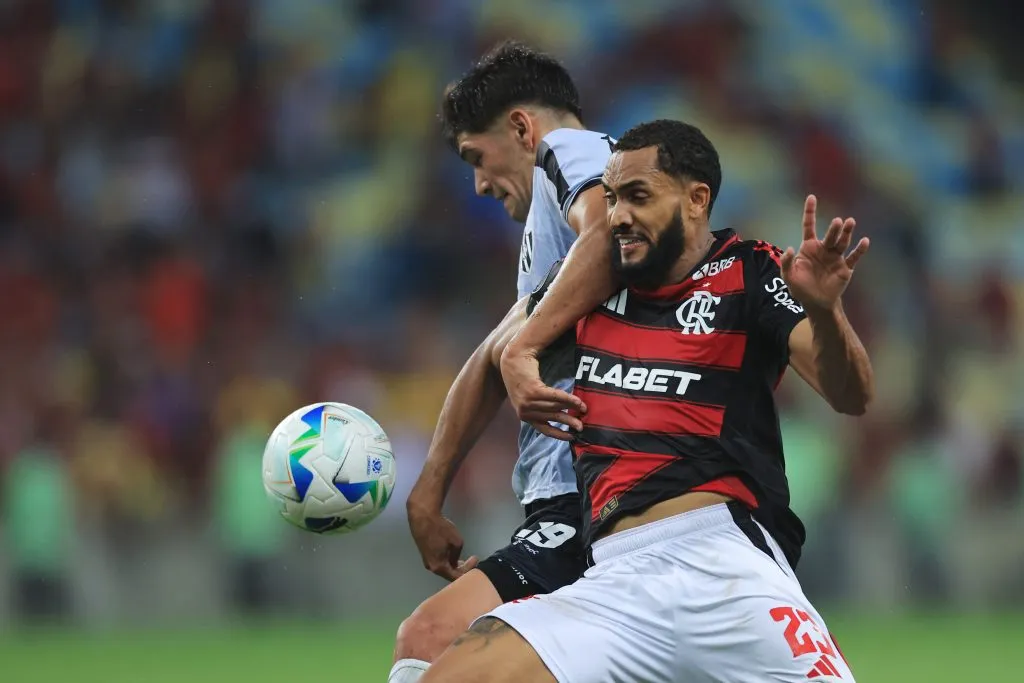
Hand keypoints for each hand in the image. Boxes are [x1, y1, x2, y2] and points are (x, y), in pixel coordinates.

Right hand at [408, 502, 477, 581]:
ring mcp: (427, 561)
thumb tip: (455, 561)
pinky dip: (447, 560)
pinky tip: (452, 554)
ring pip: (443, 568)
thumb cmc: (441, 529)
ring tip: (464, 559)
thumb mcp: (457, 542)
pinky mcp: (425, 554)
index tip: (476, 560)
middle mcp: (431, 567)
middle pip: (449, 574)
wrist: (423, 517)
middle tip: (471, 561)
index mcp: (439, 567)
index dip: (468, 570)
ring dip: (454, 565)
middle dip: (462, 569)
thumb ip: (457, 556)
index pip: (456, 577)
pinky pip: (438, 561)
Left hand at [499, 342, 584, 441]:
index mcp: (523, 415)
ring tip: (584, 409)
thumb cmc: (522, 377)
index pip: (543, 429)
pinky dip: (568, 399)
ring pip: (555, 407)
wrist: (512, 359)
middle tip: (581, 426)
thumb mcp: (527, 397)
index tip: (571, 437)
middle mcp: (525, 411)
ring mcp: (528, 401)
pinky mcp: (533, 390)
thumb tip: (560, 415)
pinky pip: (555, 396)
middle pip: (552, 418)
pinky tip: (578, 401)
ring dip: (572, 408)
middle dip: (568, 423)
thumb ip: (540, 407)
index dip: (558, 434)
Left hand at [781, 195, 869, 312]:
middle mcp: (824, 249)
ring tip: (850, 222)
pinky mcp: (845, 268)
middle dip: (834, 228)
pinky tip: (864, 241)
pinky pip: (853, 257)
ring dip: (846, 233)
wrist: (816, 302)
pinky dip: (859, 250)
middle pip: (829, 235)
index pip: (808, 226)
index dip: (810, 212)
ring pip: (842, 242)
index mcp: (809, 247)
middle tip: (838, 222)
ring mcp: (836, 257)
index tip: (812, 197)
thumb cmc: (801, 288)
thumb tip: (790, 248)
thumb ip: (787, 262)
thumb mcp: (789, 276)